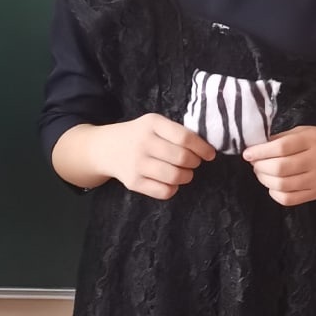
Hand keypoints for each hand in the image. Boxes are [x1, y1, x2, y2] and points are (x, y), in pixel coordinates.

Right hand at [91, 113, 214, 199]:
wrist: (106, 148)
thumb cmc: (139, 135)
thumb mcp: (154, 124)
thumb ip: (176, 132)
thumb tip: (205, 148)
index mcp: (152, 124)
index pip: (185, 137)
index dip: (202, 148)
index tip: (210, 154)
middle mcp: (144, 143)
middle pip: (182, 158)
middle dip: (195, 163)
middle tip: (194, 163)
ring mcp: (137, 164)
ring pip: (175, 176)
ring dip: (186, 176)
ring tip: (185, 173)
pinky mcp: (133, 182)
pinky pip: (164, 191)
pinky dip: (173, 188)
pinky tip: (171, 182)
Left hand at [243, 126, 315, 205]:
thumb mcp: (307, 131)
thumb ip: (284, 137)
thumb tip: (258, 146)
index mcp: (312, 140)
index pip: (282, 147)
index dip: (260, 151)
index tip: (247, 153)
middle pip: (280, 168)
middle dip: (260, 167)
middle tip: (255, 163)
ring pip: (283, 185)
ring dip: (265, 180)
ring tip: (261, 173)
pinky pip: (290, 199)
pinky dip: (275, 194)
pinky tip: (273, 186)